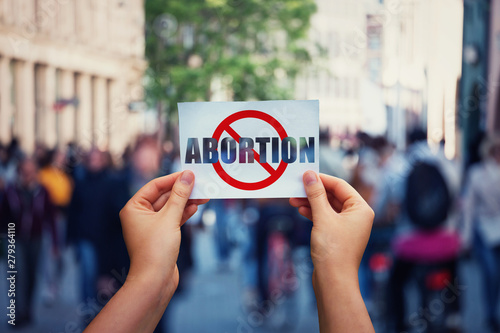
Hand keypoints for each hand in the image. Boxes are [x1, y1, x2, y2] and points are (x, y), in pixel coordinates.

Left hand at [84, 171, 208, 332]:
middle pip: (163, 196)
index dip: (173, 179)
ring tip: (203, 196)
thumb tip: (187, 176)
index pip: (154, 186)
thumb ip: (179, 196)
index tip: (189, 173)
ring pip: (170, 208)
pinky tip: (195, 208)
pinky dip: (183, 213)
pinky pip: (172, 219)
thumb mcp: (169, 218)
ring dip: (185, 202)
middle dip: (182, 191)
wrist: (154, 281)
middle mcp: (139, 215)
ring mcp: (150, 226)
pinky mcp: (160, 236)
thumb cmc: (156, 249)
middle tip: (200, 184)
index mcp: (134, 208)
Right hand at [290, 171, 374, 331]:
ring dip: (311, 202)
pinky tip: (301, 211)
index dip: (322, 179)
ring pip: (328, 207)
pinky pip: (326, 218)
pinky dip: (314, 213)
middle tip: (297, 187)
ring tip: (294, 200)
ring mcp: (348, 227)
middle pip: (334, 196)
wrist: (333, 280)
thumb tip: (309, 175)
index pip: (341, 186)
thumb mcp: (322, 217)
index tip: (305, 174)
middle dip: (314, 192)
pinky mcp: (338, 236)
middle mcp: (357, 216)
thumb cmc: (333, 250)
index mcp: (361, 209)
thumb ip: (315, 194)